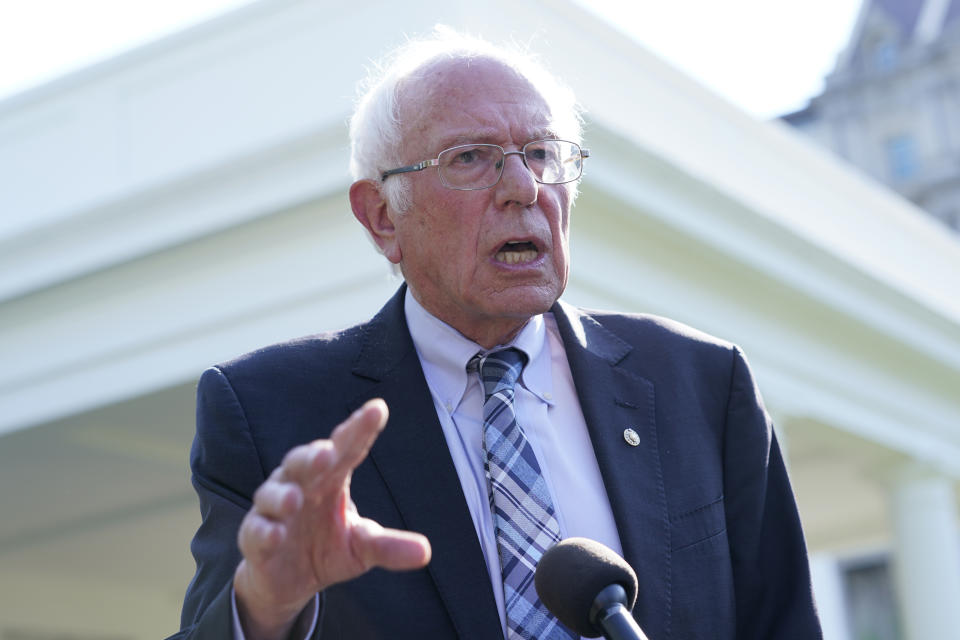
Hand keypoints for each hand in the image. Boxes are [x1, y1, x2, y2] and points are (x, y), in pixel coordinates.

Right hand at [233, 399, 431, 639]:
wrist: (287, 582)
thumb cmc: (326, 549)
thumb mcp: (362, 547)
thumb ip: (389, 546)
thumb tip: (426, 552)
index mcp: (331, 478)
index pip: (348, 447)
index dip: (360, 428)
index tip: (378, 409)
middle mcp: (301, 484)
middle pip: (304, 461)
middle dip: (313, 455)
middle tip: (327, 453)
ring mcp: (274, 509)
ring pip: (273, 491)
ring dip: (282, 494)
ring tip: (294, 500)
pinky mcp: (255, 537)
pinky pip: (256, 529)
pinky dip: (264, 530)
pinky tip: (276, 534)